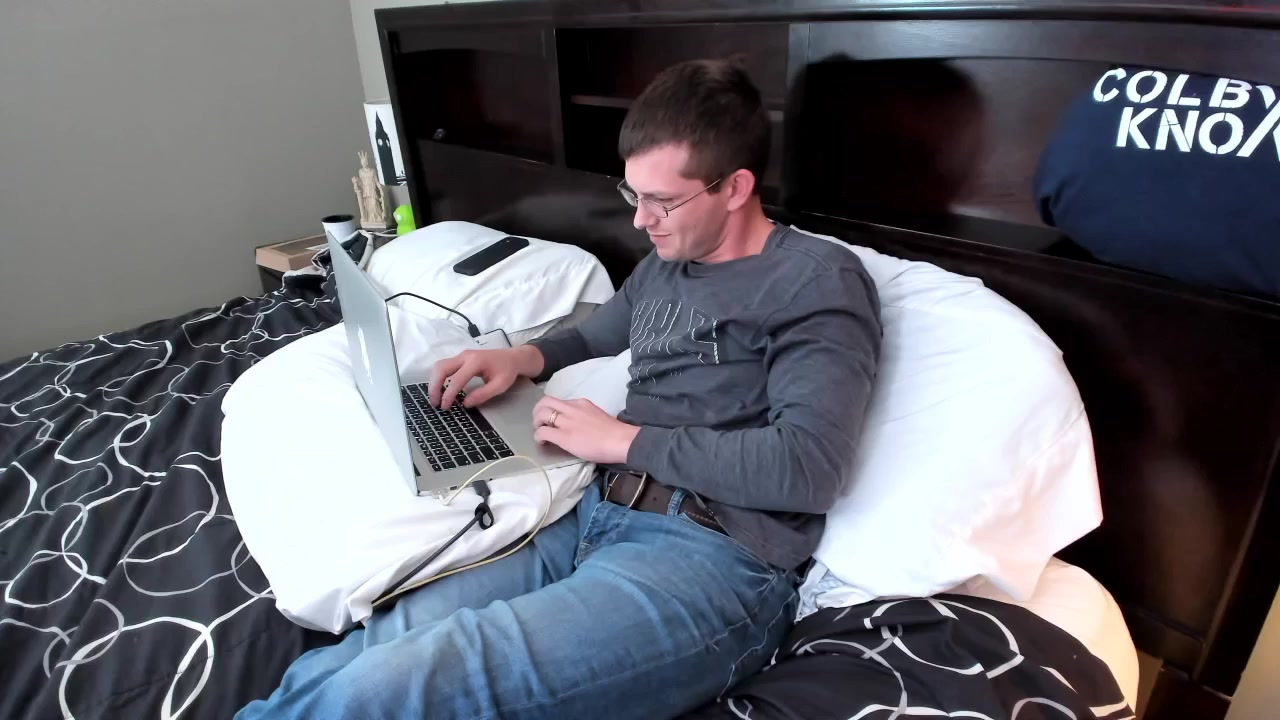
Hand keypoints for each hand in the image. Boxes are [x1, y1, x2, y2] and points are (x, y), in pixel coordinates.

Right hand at [429, 345, 543, 408]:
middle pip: (441, 368)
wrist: (512, 357)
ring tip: (436, 398)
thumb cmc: (507, 371)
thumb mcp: (500, 385)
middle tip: (435, 403)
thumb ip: (483, 394)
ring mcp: (461, 355)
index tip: (445, 407)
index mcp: (476, 362)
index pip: (456, 379)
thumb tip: (466, 404)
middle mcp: (465, 356)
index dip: (449, 394)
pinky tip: (441, 390)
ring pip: (439, 366)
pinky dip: (439, 378)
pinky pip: (444, 366)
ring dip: (434, 381)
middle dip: (434, 386)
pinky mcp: (460, 358)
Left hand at [532, 396, 639, 464]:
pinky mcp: (563, 436)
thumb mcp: (596, 415)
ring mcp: (567, 421)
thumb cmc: (614, 432)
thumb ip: (584, 416)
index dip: (551, 409)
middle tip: (539, 423)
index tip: (552, 419)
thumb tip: (576, 424)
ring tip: (539, 432)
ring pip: (541, 414)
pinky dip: (538, 436)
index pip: (559, 401)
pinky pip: (543, 432)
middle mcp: (571, 408)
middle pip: (545, 401)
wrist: (621, 441)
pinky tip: (542, 442)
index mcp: (581, 403)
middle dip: (537, 411)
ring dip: (536, 423)